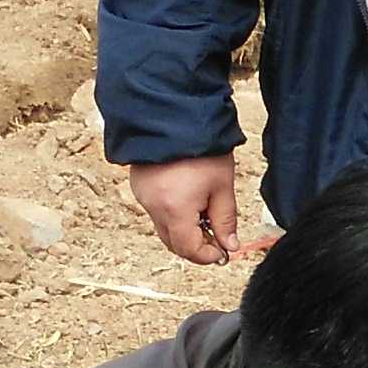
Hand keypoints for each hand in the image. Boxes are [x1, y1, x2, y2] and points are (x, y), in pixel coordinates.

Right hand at [129, 156, 247, 264]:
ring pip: (163, 226)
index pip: (188, 249)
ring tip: (204, 207)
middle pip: (172, 242)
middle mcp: (152, 206)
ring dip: (184, 227)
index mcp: (174, 209)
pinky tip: (188, 195)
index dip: (207, 255)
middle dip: (195, 244)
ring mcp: (142, 195)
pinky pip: (156, 209)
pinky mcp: (138, 184)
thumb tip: (229, 245)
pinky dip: (172, 212)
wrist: (174, 112)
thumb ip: (225, 220)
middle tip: (216, 234)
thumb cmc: (202, 145)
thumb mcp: (222, 186)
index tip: (222, 251)